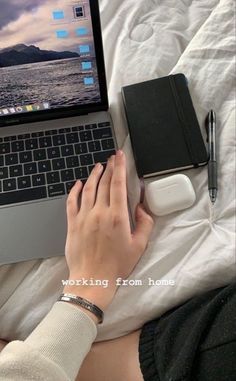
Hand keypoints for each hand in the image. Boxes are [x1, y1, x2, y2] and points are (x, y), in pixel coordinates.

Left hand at [63, 151, 153, 312]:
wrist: (92, 280)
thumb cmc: (117, 265)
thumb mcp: (139, 246)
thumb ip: (145, 223)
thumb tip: (141, 208)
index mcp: (117, 217)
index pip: (117, 185)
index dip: (119, 167)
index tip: (120, 156)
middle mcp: (99, 213)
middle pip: (103, 184)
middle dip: (109, 168)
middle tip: (112, 158)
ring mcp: (84, 217)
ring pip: (88, 189)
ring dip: (93, 175)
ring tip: (98, 166)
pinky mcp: (73, 224)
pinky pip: (72, 202)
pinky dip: (75, 190)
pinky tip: (78, 183)